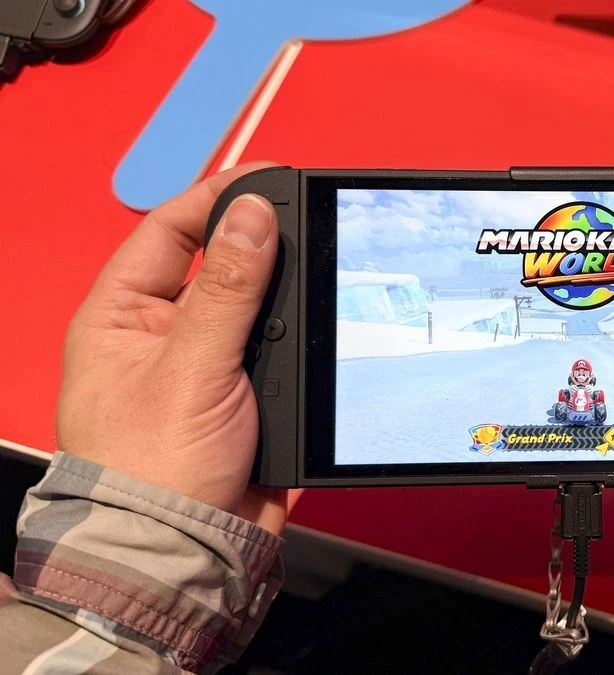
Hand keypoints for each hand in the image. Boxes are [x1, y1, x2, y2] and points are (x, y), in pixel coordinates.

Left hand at [56, 162, 292, 533]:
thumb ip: (227, 291)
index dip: (216, 199)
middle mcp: (166, 334)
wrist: (188, 552)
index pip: (168, 232)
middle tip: (310, 222)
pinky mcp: (253, 396)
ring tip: (322, 277)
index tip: (270, 178)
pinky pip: (286, 350)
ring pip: (261, 306)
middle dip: (265, 244)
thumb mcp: (190, 368)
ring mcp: (212, 365)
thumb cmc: (152, 471)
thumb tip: (252, 217)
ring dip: (291, 294)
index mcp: (123, 317)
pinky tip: (327, 327)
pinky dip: (308, 338)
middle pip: (221, 263)